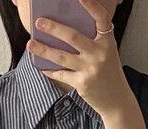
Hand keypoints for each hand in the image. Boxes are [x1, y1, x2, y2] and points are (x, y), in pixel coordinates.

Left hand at [27, 0, 132, 119]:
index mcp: (107, 41)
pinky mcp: (82, 83)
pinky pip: (61, 74)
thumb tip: (64, 31)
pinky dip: (50, 70)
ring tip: (30, 44)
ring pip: (62, 57)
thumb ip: (92, 41)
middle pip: (73, 37)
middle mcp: (100, 54)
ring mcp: (91, 69)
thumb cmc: (108, 72)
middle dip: (53, 28)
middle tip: (39, 22)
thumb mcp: (106, 52)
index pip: (101, 19)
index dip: (91, 6)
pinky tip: (40, 66)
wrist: (116, 100)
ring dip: (43, 50)